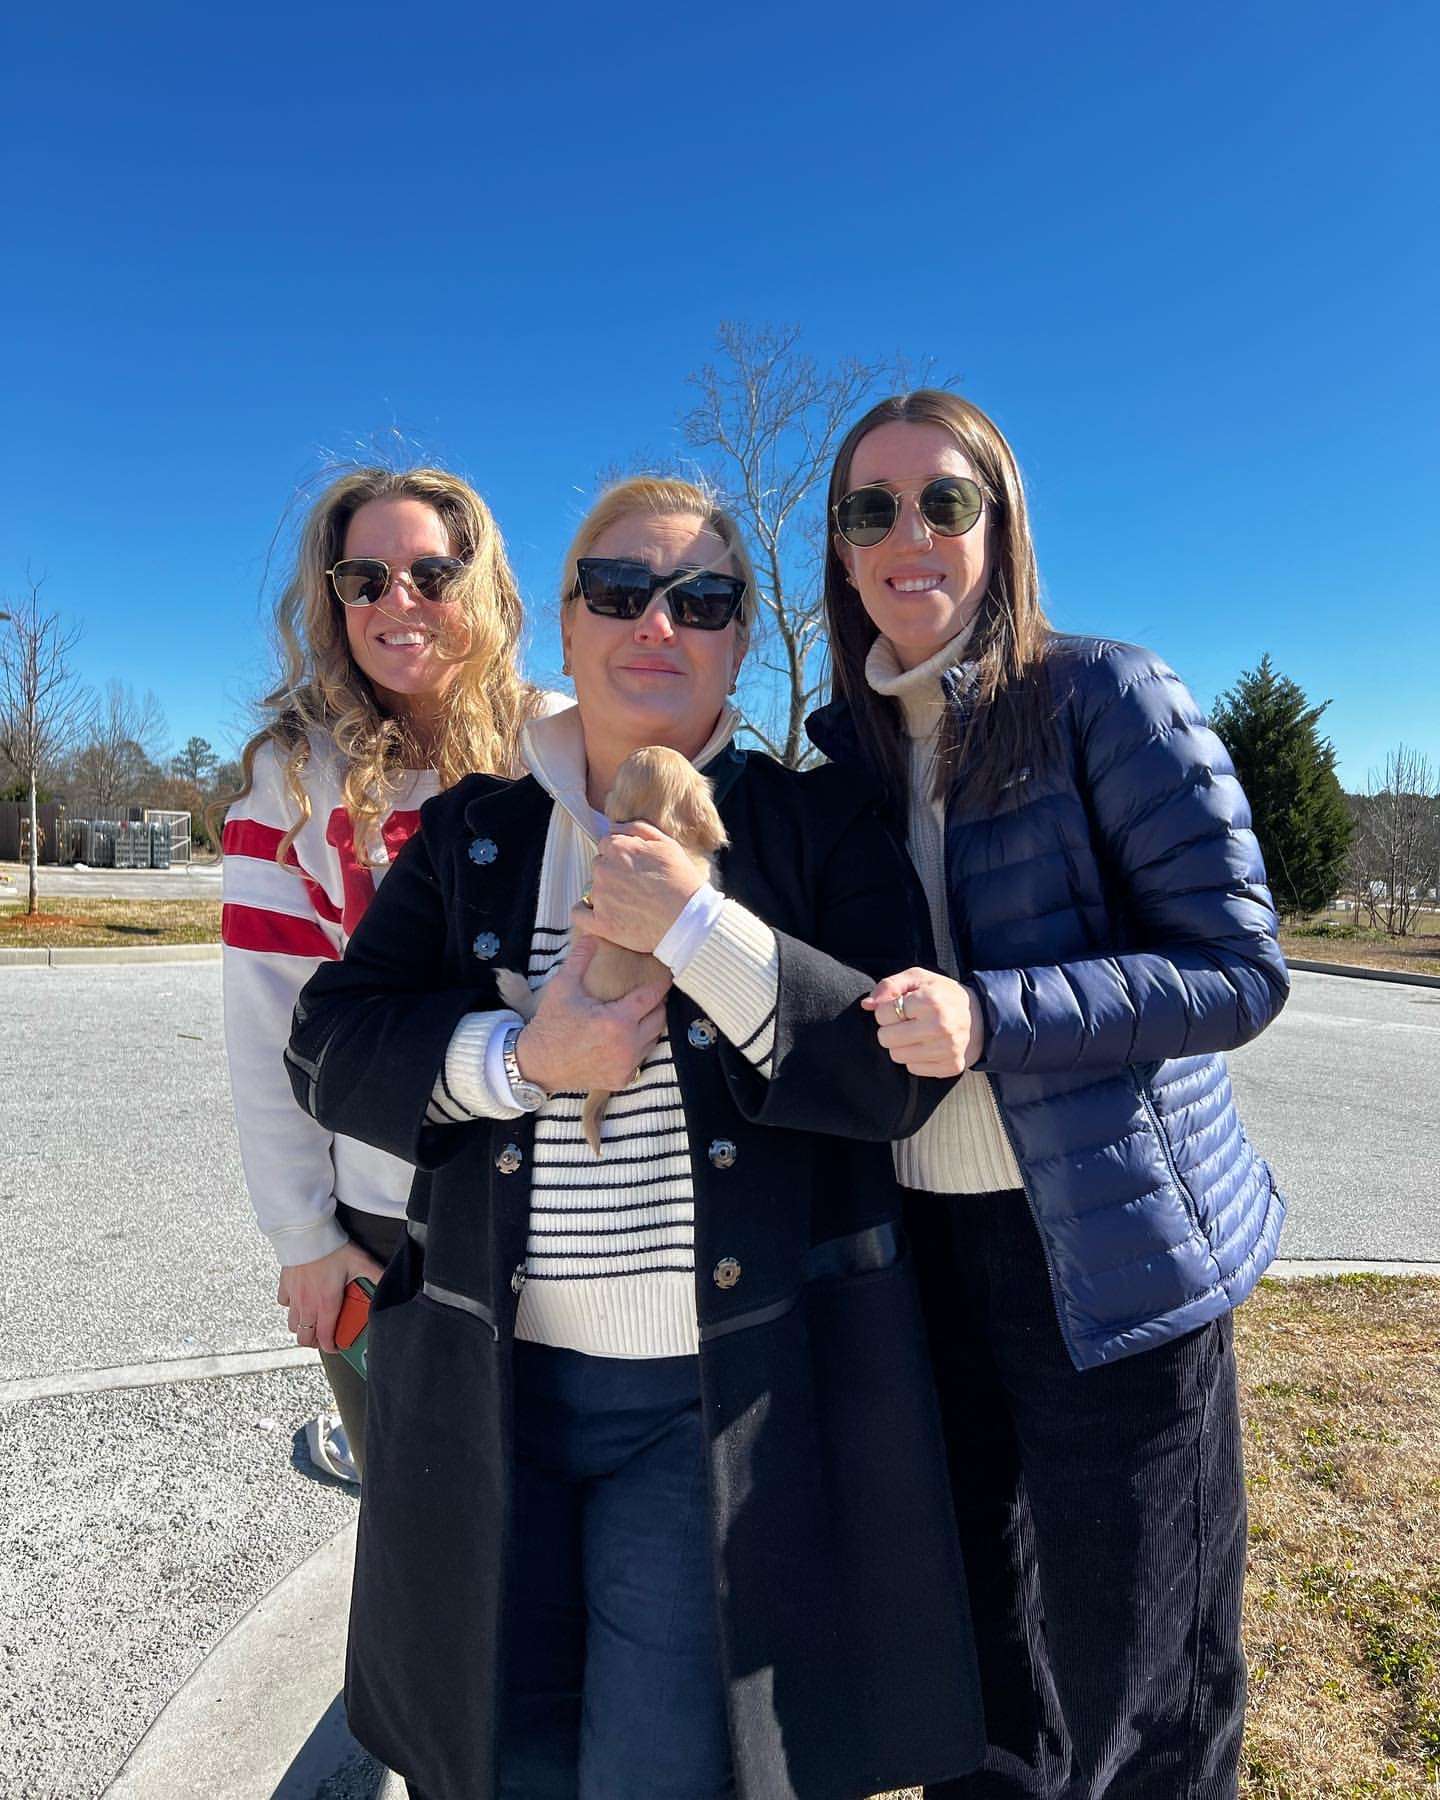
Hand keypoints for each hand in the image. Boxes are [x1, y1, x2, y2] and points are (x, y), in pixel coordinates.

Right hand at [276, 1239, 384, 1354]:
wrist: (307, 1233)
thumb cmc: (333, 1248)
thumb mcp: (361, 1262)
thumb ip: (377, 1276)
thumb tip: (392, 1283)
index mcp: (327, 1303)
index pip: (325, 1337)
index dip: (331, 1347)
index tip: (336, 1347)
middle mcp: (308, 1304)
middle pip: (304, 1338)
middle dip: (314, 1342)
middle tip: (324, 1337)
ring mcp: (294, 1296)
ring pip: (293, 1325)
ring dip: (302, 1327)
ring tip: (313, 1321)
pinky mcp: (285, 1285)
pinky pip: (284, 1303)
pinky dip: (291, 1306)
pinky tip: (300, 1299)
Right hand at [514, 934, 669, 1093]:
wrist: (538, 1064)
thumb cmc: (551, 1024)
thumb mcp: (563, 987)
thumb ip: (580, 959)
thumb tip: (591, 935)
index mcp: (617, 1021)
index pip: (651, 997)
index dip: (660, 984)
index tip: (667, 974)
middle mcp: (627, 1045)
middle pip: (659, 1018)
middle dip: (658, 1003)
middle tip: (653, 992)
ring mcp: (626, 1065)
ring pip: (654, 1038)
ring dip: (651, 1024)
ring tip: (644, 1010)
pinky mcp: (622, 1079)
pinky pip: (642, 1057)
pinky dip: (640, 1045)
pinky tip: (631, 1034)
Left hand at [583, 821, 705, 954]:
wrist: (689, 919)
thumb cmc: (682, 880)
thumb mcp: (667, 844)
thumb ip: (637, 828)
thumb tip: (614, 826)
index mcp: (618, 847)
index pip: (607, 845)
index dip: (622, 856)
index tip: (635, 868)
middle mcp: (603, 869)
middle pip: (599, 865)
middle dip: (613, 873)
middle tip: (635, 886)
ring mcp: (600, 896)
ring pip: (593, 889)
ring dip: (606, 893)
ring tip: (630, 904)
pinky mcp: (600, 923)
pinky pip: (578, 914)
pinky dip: (586, 913)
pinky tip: (601, 914)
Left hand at [861, 968, 985, 1076]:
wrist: (980, 1017)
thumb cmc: (942, 994)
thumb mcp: (918, 978)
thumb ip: (889, 986)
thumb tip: (867, 1005)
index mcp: (930, 1000)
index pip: (883, 1014)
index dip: (886, 1010)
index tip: (900, 1008)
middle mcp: (939, 1026)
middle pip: (886, 1038)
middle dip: (890, 1029)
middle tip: (906, 1022)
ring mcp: (946, 1049)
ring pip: (897, 1056)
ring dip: (901, 1045)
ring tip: (916, 1034)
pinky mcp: (950, 1066)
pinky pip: (913, 1069)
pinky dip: (915, 1059)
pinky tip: (927, 1046)